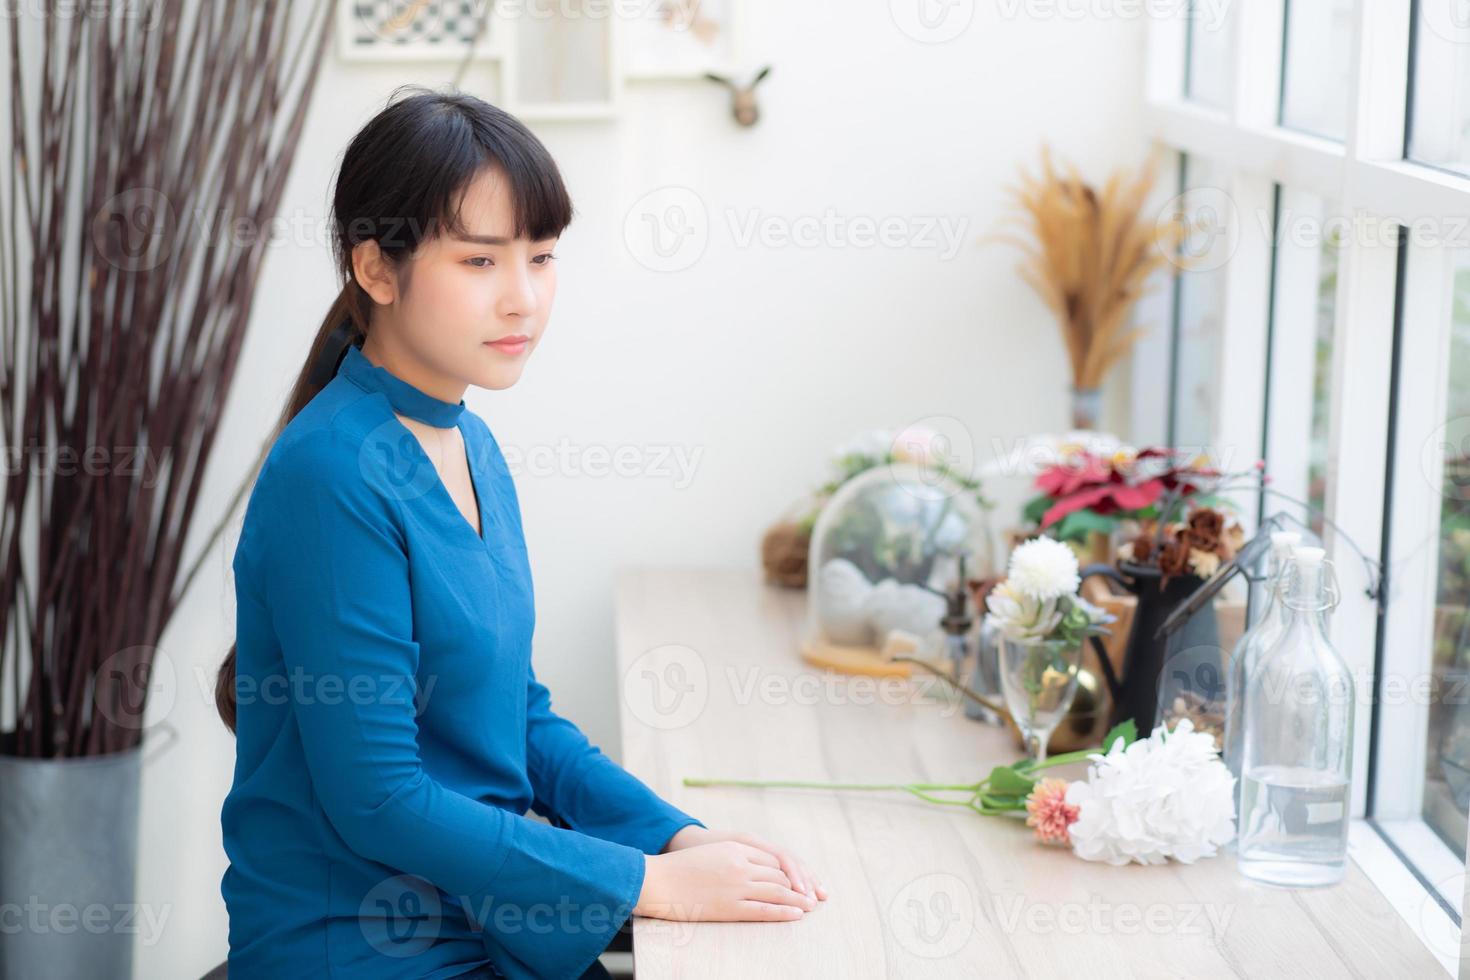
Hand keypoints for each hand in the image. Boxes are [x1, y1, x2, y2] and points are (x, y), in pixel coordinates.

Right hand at [634, 840, 817, 921]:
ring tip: (811, 905)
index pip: (772, 859)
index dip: (791, 870)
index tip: (803, 878)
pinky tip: (795, 914)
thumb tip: (755, 867)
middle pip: (779, 874)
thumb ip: (734, 856)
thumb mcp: (712, 853)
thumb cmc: (680, 868)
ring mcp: (735, 886)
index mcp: (735, 847)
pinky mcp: (729, 906)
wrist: (658, 881)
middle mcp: (739, 864)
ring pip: (776, 891)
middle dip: (799, 884)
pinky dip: (783, 912)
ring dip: (797, 898)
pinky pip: (763, 910)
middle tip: (814, 893)